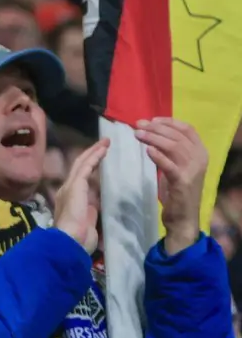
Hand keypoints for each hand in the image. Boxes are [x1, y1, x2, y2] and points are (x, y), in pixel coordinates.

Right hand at [55, 139, 108, 254]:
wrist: (69, 241)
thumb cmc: (79, 238)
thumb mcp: (87, 223)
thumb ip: (91, 214)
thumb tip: (95, 210)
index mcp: (69, 199)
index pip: (80, 178)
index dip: (90, 166)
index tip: (100, 158)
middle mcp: (66, 189)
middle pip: (79, 166)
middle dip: (91, 154)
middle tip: (103, 144)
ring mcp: (70, 186)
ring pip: (82, 163)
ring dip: (94, 151)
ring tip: (105, 142)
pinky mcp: (75, 185)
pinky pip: (86, 167)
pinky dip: (95, 156)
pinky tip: (103, 149)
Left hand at [136, 117, 208, 253]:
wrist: (182, 218)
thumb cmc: (177, 192)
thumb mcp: (175, 167)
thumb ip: (170, 152)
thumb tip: (151, 134)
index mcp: (200, 152)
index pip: (188, 129)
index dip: (169, 121)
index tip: (151, 119)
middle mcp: (200, 158)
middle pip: (178, 136)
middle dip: (156, 128)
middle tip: (137, 124)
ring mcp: (193, 170)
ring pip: (173, 147)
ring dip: (153, 138)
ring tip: (137, 134)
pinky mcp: (182, 182)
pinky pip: (170, 165)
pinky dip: (158, 156)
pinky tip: (146, 150)